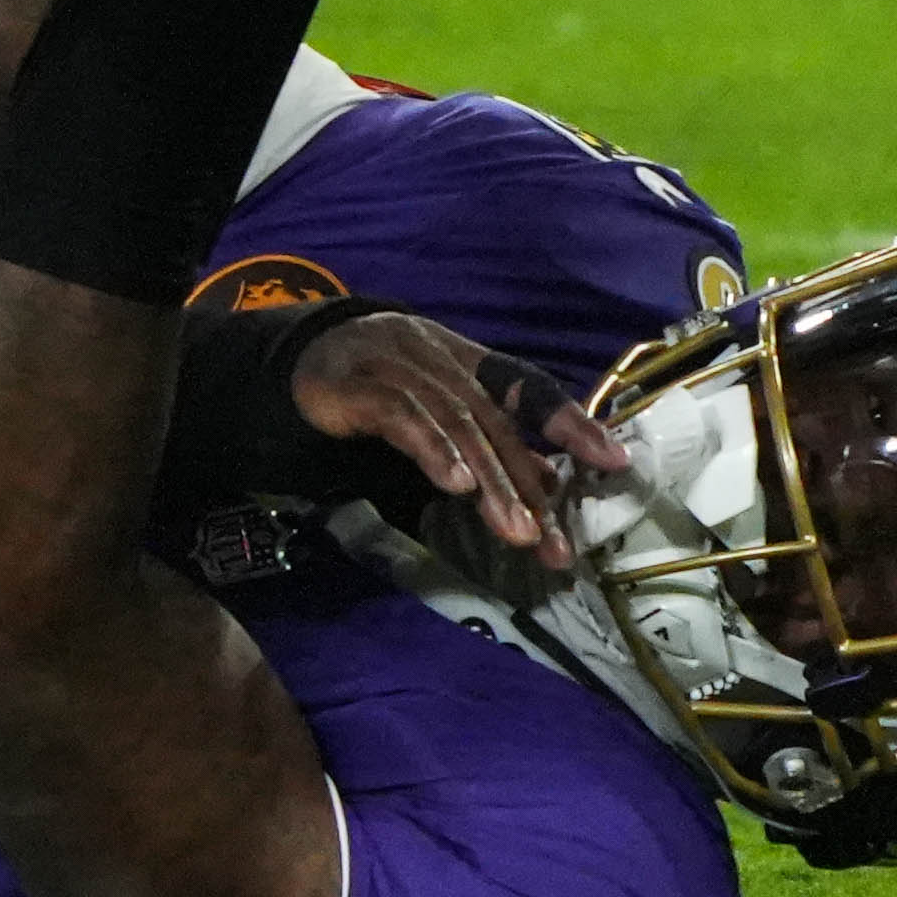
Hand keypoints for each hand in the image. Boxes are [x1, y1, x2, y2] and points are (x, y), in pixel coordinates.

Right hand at [273, 310, 634, 575]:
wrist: (284, 370)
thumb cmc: (367, 401)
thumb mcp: (432, 422)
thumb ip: (481, 449)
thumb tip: (545, 488)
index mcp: (462, 361)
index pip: (527, 387)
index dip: (569, 421)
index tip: (612, 462)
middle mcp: (437, 356)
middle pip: (494, 420)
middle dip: (527, 483)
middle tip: (553, 541)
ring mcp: (396, 363)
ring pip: (457, 423)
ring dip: (490, 481)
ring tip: (516, 531)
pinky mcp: (355, 384)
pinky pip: (403, 417)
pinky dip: (434, 450)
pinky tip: (455, 485)